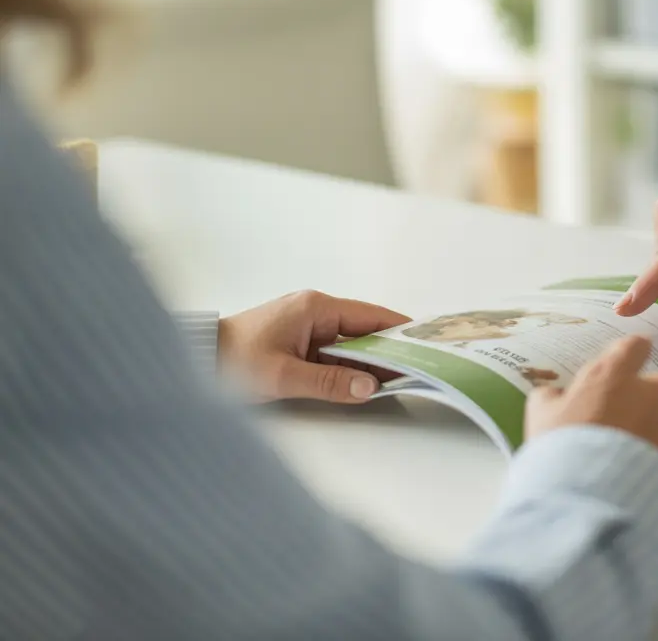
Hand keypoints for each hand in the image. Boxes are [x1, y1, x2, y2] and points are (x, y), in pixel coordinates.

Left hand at [218, 291, 409, 403]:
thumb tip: (371, 387)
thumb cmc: (232, 362)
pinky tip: (366, 384)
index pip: (371, 316)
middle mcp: (315, 312)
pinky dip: (350, 368)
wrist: (194, 362)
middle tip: (418, 368)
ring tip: (399, 380)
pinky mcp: (299, 343)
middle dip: (389, 351)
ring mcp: (307, 328)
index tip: (427, 343)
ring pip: (350, 346)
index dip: (400, 331)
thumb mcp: (284, 376)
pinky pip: (334, 355)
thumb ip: (330, 382)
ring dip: (369, 364)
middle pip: (364, 332)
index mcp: (315, 308)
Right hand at [525, 336, 657, 487]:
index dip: (632, 358)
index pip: (634, 347)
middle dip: (651, 407)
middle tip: (633, 434)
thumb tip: (555, 394)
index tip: (630, 369)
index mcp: (615, 376)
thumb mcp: (540, 419)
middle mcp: (656, 393)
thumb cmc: (560, 456)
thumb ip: (552, 398)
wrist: (588, 505)